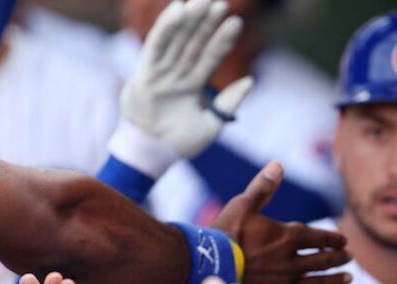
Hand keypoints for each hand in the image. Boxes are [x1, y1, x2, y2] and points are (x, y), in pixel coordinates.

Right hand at [121, 0, 251, 156]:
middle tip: (221, 3)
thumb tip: (251, 81)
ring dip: (190, 20)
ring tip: (203, 1)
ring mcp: (161, 72)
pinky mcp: (145, 73)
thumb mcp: (212, 124)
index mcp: (193, 83)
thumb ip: (229, 103)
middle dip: (208, 22)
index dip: (223, 40)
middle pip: (195, 42)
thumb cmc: (180, 143)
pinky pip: (156, 45)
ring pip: (178, 40)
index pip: (211, 56)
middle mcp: (177, 73)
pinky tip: (178, 9)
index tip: (236, 22)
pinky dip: (166, 27)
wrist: (153, 156)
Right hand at [213, 162, 352, 283]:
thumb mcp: (243, 205)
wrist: (206, 268)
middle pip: (322, 260)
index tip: (344, 241)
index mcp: (287, 237)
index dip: (333, 239)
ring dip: (334, 281)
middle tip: (349, 258)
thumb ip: (263, 187)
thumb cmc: (222, 234)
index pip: (319, 238)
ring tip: (348, 279)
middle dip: (338, 258)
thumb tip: (278, 165)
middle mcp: (291, 263)